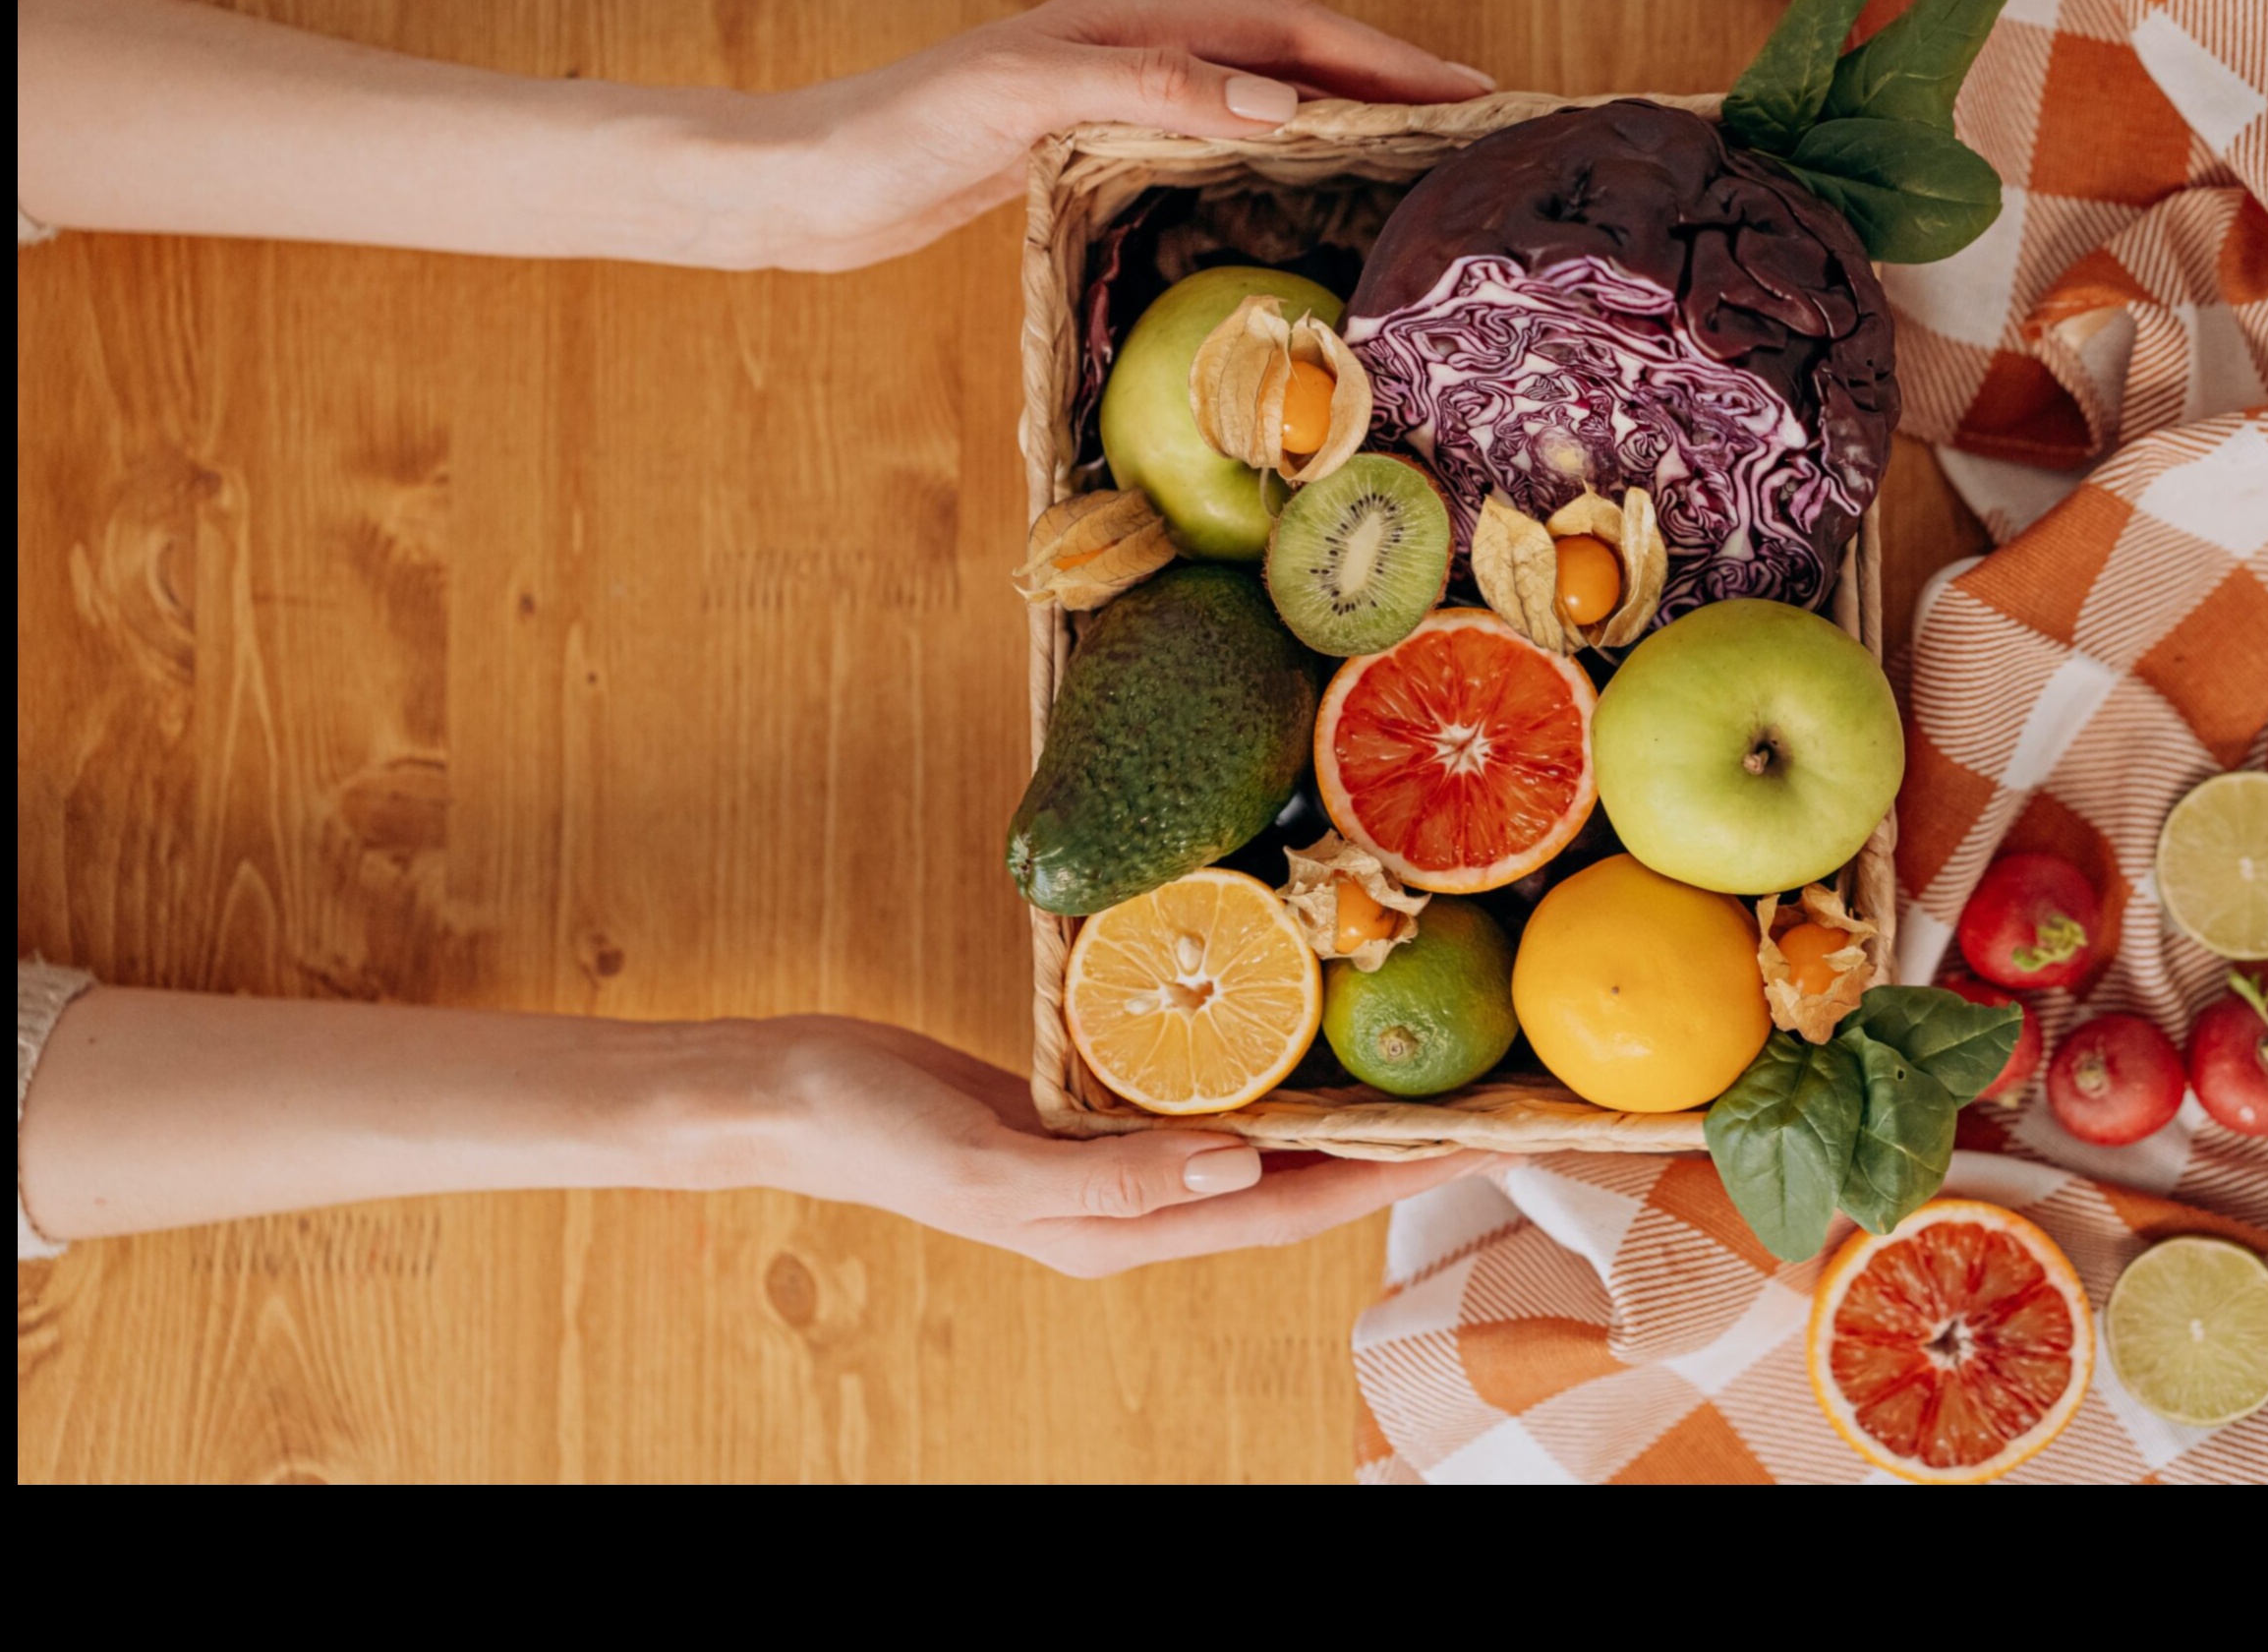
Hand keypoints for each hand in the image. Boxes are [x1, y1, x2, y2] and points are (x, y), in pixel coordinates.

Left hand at [719, 0, 1493, 270]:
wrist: (806, 184)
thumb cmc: (897, 135)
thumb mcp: (1023, 97)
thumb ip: (1149, 86)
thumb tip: (1280, 100)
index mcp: (1126, 22)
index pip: (1289, 29)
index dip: (1384, 59)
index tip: (1470, 92)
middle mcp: (1129, 46)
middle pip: (1290, 52)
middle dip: (1386, 82)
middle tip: (1474, 128)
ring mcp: (1111, 95)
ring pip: (1257, 97)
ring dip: (1340, 120)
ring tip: (1415, 163)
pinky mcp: (1087, 148)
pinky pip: (1211, 143)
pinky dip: (1275, 161)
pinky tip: (1299, 202)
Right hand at [755, 1016, 1507, 1277]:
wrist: (793, 1091)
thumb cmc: (877, 1128)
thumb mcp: (989, 1163)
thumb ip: (1113, 1182)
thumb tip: (1242, 1170)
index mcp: (1116, 1235)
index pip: (1281, 1216)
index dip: (1379, 1184)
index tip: (1470, 1143)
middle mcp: (1130, 1208)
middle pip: (1286, 1188)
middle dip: (1382, 1155)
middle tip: (1475, 1100)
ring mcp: (1109, 1162)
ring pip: (1250, 1144)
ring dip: (1328, 1117)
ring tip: (1409, 1067)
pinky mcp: (1086, 1114)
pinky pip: (1197, 1101)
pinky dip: (1254, 1075)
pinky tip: (1285, 1033)